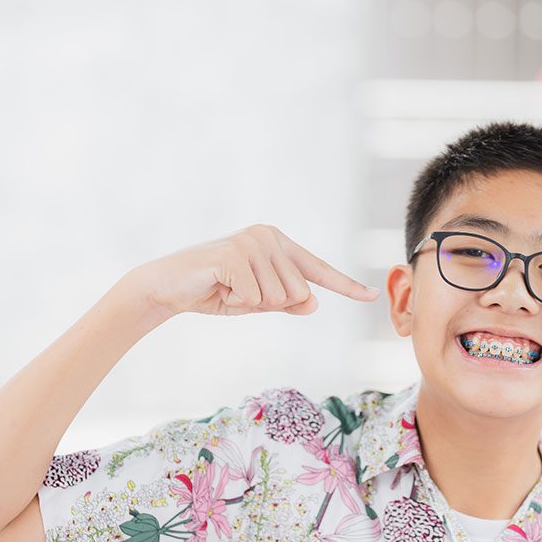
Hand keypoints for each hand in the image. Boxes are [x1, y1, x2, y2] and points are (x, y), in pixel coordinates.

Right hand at [129, 224, 379, 317]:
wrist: (170, 287)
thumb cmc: (214, 291)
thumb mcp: (255, 301)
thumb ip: (285, 302)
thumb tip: (312, 303)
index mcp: (277, 243)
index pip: (317, 270)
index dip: (345, 286)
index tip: (371, 296)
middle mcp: (268, 236)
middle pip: (297, 292)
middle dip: (270, 304)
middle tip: (239, 292)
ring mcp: (252, 242)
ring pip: (278, 297)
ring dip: (251, 303)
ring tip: (227, 288)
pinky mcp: (234, 254)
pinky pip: (255, 297)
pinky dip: (236, 301)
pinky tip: (218, 287)